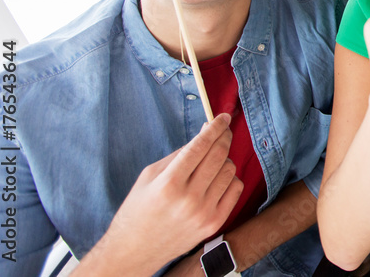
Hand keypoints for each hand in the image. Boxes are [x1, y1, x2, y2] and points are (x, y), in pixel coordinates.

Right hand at [92, 114, 241, 272]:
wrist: (134, 251)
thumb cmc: (138, 210)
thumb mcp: (148, 176)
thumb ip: (178, 155)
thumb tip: (204, 134)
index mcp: (168, 183)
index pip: (199, 146)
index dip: (214, 128)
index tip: (222, 117)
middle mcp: (188, 199)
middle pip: (219, 155)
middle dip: (223, 137)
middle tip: (223, 130)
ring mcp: (203, 213)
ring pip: (230, 170)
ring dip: (224, 160)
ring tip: (211, 163)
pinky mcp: (214, 224)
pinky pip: (235, 190)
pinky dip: (229, 180)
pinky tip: (216, 180)